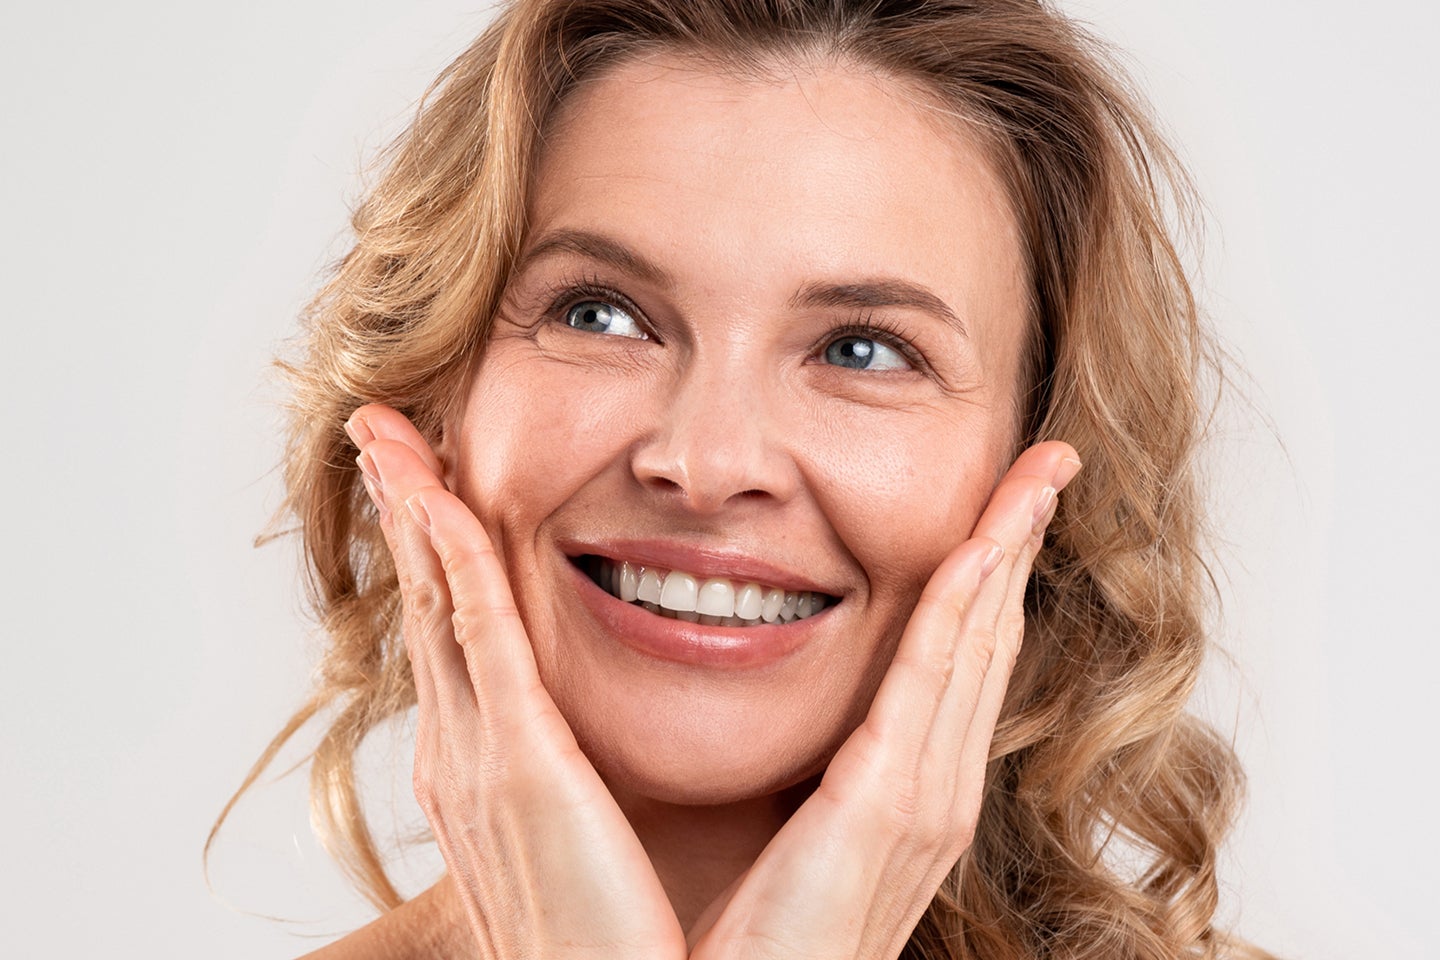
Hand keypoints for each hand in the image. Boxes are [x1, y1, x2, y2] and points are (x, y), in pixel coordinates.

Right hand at [348, 404, 686, 959]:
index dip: (433, 554)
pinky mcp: (520, 765)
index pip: (452, 635)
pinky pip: (479, 633)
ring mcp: (479, 755)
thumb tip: (603, 739)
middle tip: (381, 435)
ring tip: (388, 436)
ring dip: (412, 510)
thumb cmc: (617, 941)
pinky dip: (454, 556)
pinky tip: (437, 495)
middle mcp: (463, 752)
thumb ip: (580, 780)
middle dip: (402, 513)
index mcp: (483, 769)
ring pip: (437, 601)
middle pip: (425, 603)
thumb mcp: (585, 841)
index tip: (424, 485)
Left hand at [688, 442, 1079, 959]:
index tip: (1007, 503)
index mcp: (909, 791)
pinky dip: (962, 612)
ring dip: (1006, 555)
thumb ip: (811, 769)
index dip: (990, 574)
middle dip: (1019, 545)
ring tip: (1034, 481)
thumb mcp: (793, 831)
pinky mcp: (887, 809)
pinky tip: (980, 550)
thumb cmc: (752, 940)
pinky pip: (930, 686)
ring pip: (975, 648)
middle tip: (1047, 465)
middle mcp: (934, 791)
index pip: (960, 658)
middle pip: (988, 640)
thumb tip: (782, 702)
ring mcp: (922, 801)